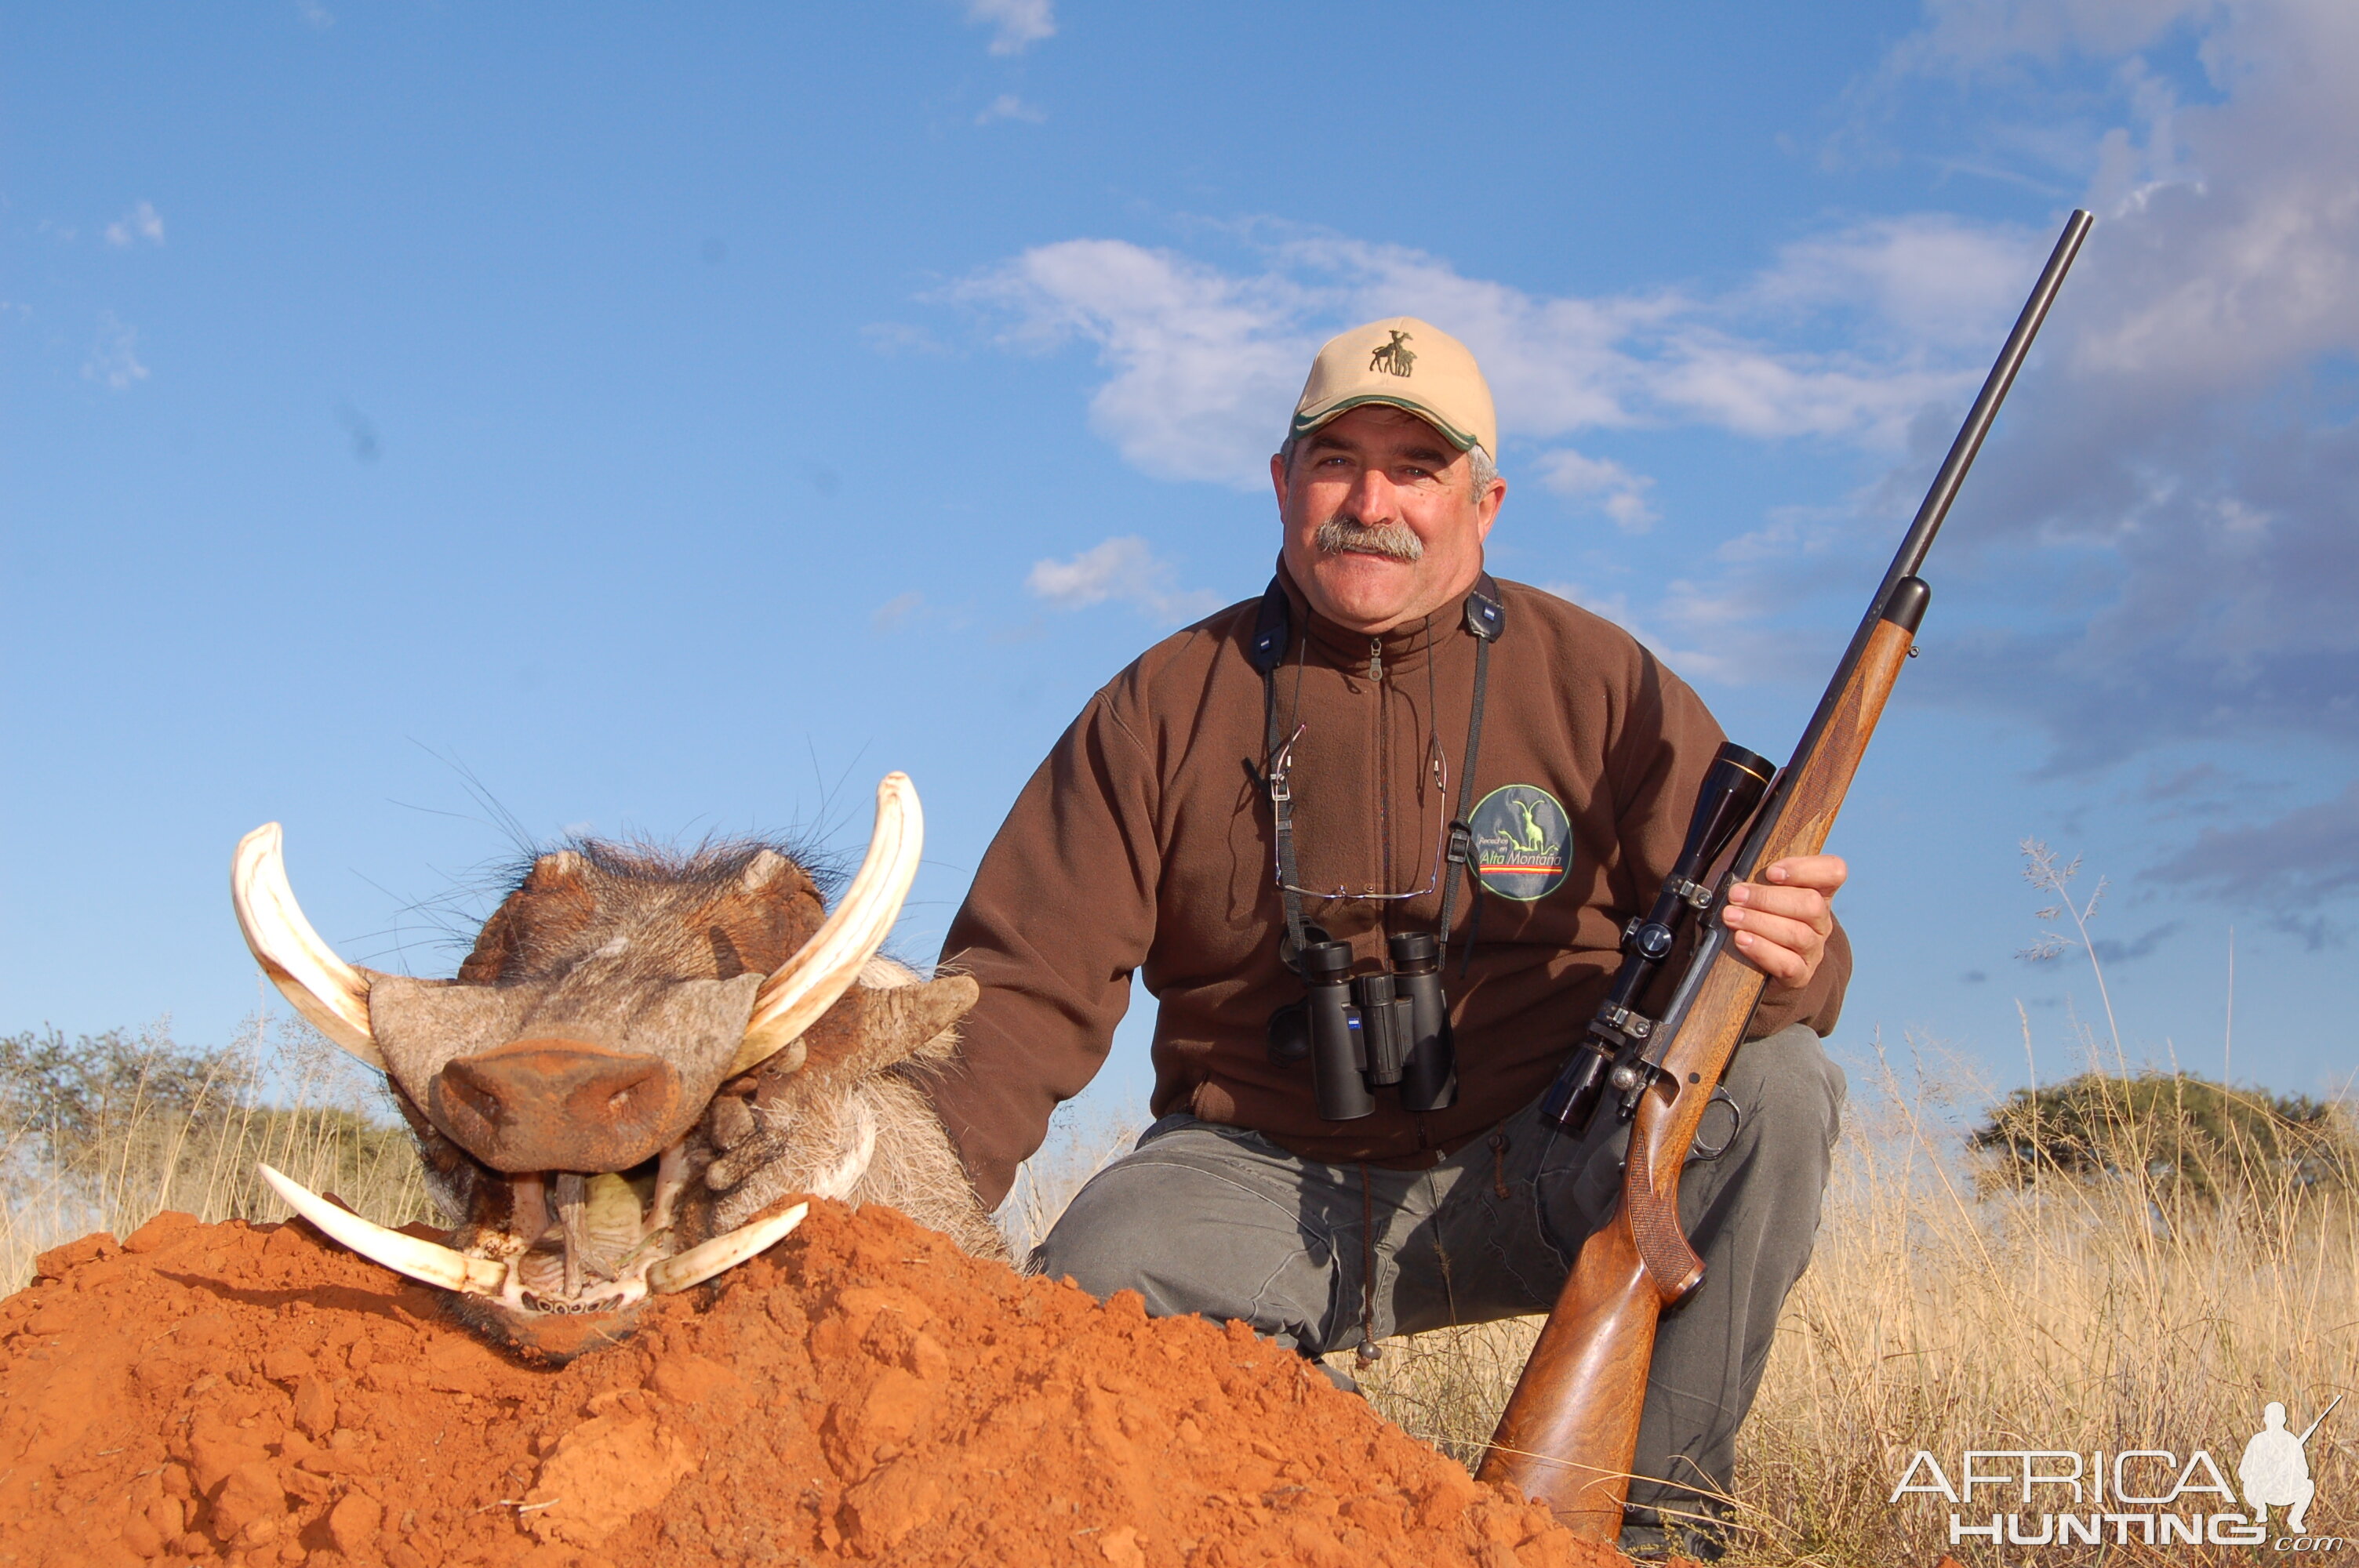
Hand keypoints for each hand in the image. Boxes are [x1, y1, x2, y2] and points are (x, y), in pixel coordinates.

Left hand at [1722, 854, 1844, 993]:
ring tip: (1732, 916)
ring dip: (1759, 922)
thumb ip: (1760, 881)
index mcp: (1818, 892)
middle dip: (1768, 898)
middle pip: (1811, 903)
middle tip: (1736, 895)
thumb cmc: (1763, 920)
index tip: (1772, 873)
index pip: (1832, 872)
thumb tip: (1737, 876)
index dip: (1805, 869)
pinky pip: (1787, 963)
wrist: (1769, 969)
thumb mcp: (1765, 895)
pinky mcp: (1801, 974)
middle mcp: (1820, 920)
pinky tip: (1742, 939)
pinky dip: (1761, 949)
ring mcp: (1814, 949)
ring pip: (1797, 934)